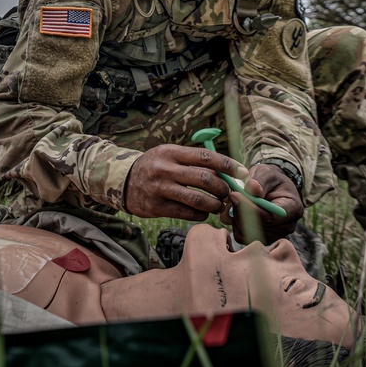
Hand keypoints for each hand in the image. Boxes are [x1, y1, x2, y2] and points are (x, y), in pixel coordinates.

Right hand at [123, 144, 249, 220]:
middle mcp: (166, 169)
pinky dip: (201, 214)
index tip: (242, 172)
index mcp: (172, 152)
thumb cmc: (155, 166)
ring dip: (214, 204)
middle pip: (205, 179)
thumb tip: (227, 171)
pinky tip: (204, 212)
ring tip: (219, 205)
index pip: (206, 156)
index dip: (227, 165)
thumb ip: (193, 160)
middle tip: (228, 192)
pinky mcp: (156, 207)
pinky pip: (186, 213)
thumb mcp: (170, 154)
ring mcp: (160, 189)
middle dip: (223, 188)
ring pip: (198, 199)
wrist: (123, 181)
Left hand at [219, 163, 302, 242]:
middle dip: (241, 211)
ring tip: (237, 201)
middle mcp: (286, 227)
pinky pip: (241, 236)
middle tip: (232, 195)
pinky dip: (235, 223)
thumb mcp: (267, 173)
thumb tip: (251, 188)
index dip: (250, 208)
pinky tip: (238, 210)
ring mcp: (274, 236)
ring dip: (236, 216)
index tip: (235, 194)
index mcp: (293, 209)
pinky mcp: (261, 240)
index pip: (271, 217)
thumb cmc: (271, 179)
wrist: (273, 188)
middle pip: (257, 227)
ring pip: (247, 232)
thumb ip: (260, 180)